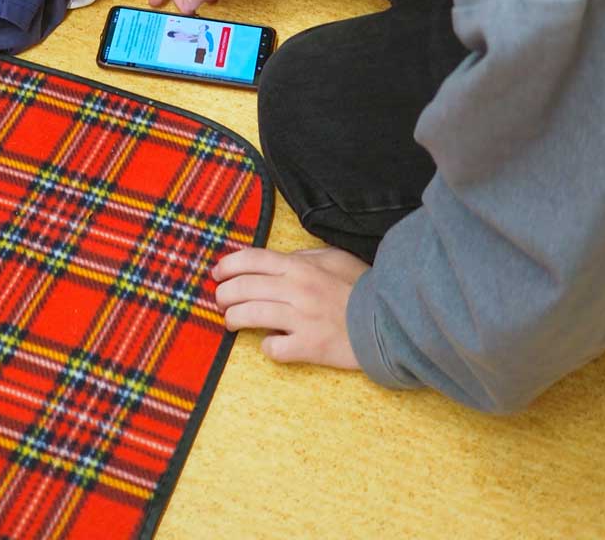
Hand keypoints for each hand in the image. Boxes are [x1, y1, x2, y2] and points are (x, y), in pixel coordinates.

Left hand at [213, 246, 367, 367]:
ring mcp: (300, 319)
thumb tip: (281, 259)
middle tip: (220, 300)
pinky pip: (274, 348)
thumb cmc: (360, 288)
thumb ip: (305, 256)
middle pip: (244, 288)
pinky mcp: (308, 347)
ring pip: (251, 316)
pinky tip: (270, 344)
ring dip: (233, 318)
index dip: (228, 265)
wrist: (387, 322)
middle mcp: (295, 290)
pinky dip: (267, 346)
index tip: (217, 273)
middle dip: (224, 294)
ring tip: (230, 321)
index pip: (252, 260)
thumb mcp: (334, 258)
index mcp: (299, 267)